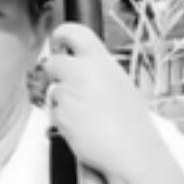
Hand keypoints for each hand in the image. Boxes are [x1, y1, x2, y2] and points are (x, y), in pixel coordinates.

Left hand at [41, 23, 168, 183]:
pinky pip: (53, 111)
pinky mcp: (59, 113)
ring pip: (52, 89)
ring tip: (85, 114)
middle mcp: (82, 72)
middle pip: (52, 62)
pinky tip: (81, 126)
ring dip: (61, 99)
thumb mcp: (121, 84)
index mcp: (101, 61)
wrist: (131, 151)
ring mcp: (68, 92)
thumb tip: (83, 64)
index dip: (62, 34)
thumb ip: (98, 71)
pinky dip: (62, 118)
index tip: (59, 41)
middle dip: (55, 74)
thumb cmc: (131, 123)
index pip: (73, 32)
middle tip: (69, 87)